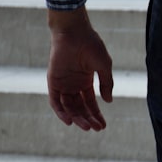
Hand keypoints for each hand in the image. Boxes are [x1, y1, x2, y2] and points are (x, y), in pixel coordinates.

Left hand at [46, 7, 113, 130]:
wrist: (74, 32)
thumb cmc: (91, 45)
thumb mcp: (104, 66)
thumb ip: (106, 84)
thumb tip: (108, 101)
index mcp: (86, 81)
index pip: (90, 103)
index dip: (96, 114)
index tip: (103, 125)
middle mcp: (74, 84)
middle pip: (80, 107)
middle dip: (88, 119)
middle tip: (95, 129)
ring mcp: (63, 83)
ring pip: (69, 106)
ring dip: (77, 118)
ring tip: (86, 127)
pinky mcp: (53, 81)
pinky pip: (55, 101)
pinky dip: (61, 111)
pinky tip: (69, 120)